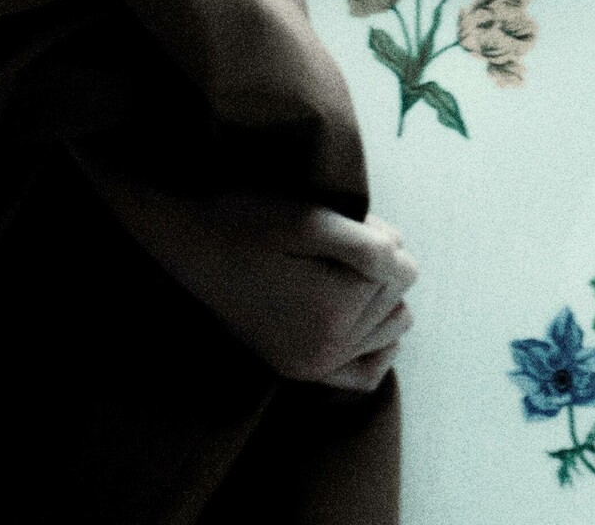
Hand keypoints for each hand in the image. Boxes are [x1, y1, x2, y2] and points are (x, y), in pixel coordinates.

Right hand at [86, 175, 418, 392]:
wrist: (187, 240)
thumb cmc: (247, 219)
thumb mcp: (310, 220)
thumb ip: (369, 246)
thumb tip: (406, 268)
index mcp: (331, 314)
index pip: (400, 270)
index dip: (376, 235)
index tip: (341, 223)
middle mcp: (324, 353)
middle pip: (396, 297)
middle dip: (376, 263)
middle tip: (332, 239)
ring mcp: (310, 367)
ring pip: (390, 326)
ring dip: (374, 293)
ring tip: (334, 266)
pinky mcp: (298, 369)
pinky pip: (365, 375)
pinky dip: (376, 345)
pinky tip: (360, 316)